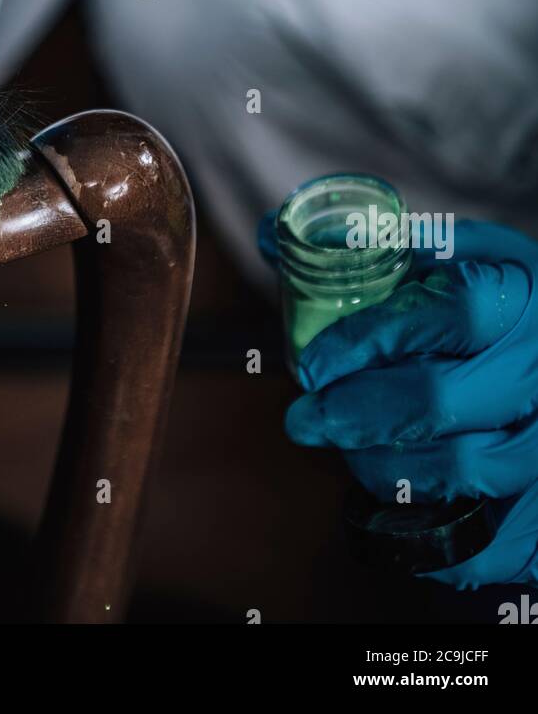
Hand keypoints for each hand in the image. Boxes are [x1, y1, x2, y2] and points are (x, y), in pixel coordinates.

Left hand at [260, 212, 537, 587]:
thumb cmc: (497, 304)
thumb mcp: (452, 256)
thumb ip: (369, 246)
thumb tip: (267, 236)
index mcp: (521, 296)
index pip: (448, 311)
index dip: (369, 339)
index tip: (313, 362)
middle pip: (441, 401)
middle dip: (354, 414)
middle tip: (307, 417)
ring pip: (463, 470)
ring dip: (384, 468)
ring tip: (349, 453)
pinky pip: (498, 543)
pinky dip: (440, 540)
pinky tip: (401, 508)